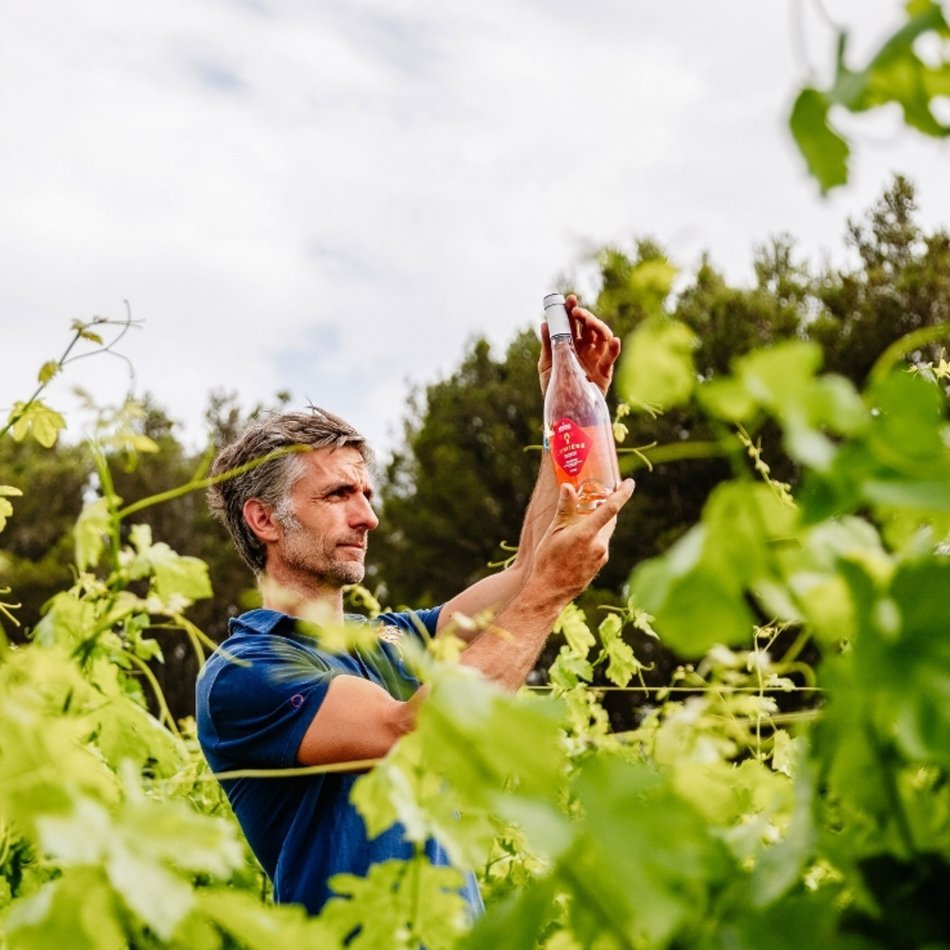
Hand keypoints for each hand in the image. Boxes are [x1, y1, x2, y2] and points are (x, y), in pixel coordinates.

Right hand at [529, 478, 634, 602]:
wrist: (550, 591)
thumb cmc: (548, 560)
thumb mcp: (553, 531)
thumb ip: (565, 508)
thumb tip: (568, 486)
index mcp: (587, 533)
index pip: (611, 508)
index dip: (623, 493)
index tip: (630, 482)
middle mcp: (599, 545)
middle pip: (610, 519)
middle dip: (608, 507)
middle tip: (602, 495)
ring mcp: (601, 557)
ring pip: (604, 533)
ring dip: (598, 523)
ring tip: (583, 518)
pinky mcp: (599, 565)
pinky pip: (600, 545)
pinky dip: (595, 537)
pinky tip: (579, 540)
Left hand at [538, 294, 621, 395]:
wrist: (564, 411)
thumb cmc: (555, 387)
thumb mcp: (547, 365)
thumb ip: (548, 345)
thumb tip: (544, 323)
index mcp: (570, 344)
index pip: (573, 323)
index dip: (572, 310)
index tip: (569, 299)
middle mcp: (585, 348)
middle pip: (589, 327)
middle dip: (584, 316)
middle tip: (576, 311)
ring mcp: (596, 358)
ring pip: (602, 336)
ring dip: (597, 326)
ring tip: (590, 322)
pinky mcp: (605, 371)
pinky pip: (611, 357)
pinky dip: (614, 348)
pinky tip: (614, 341)